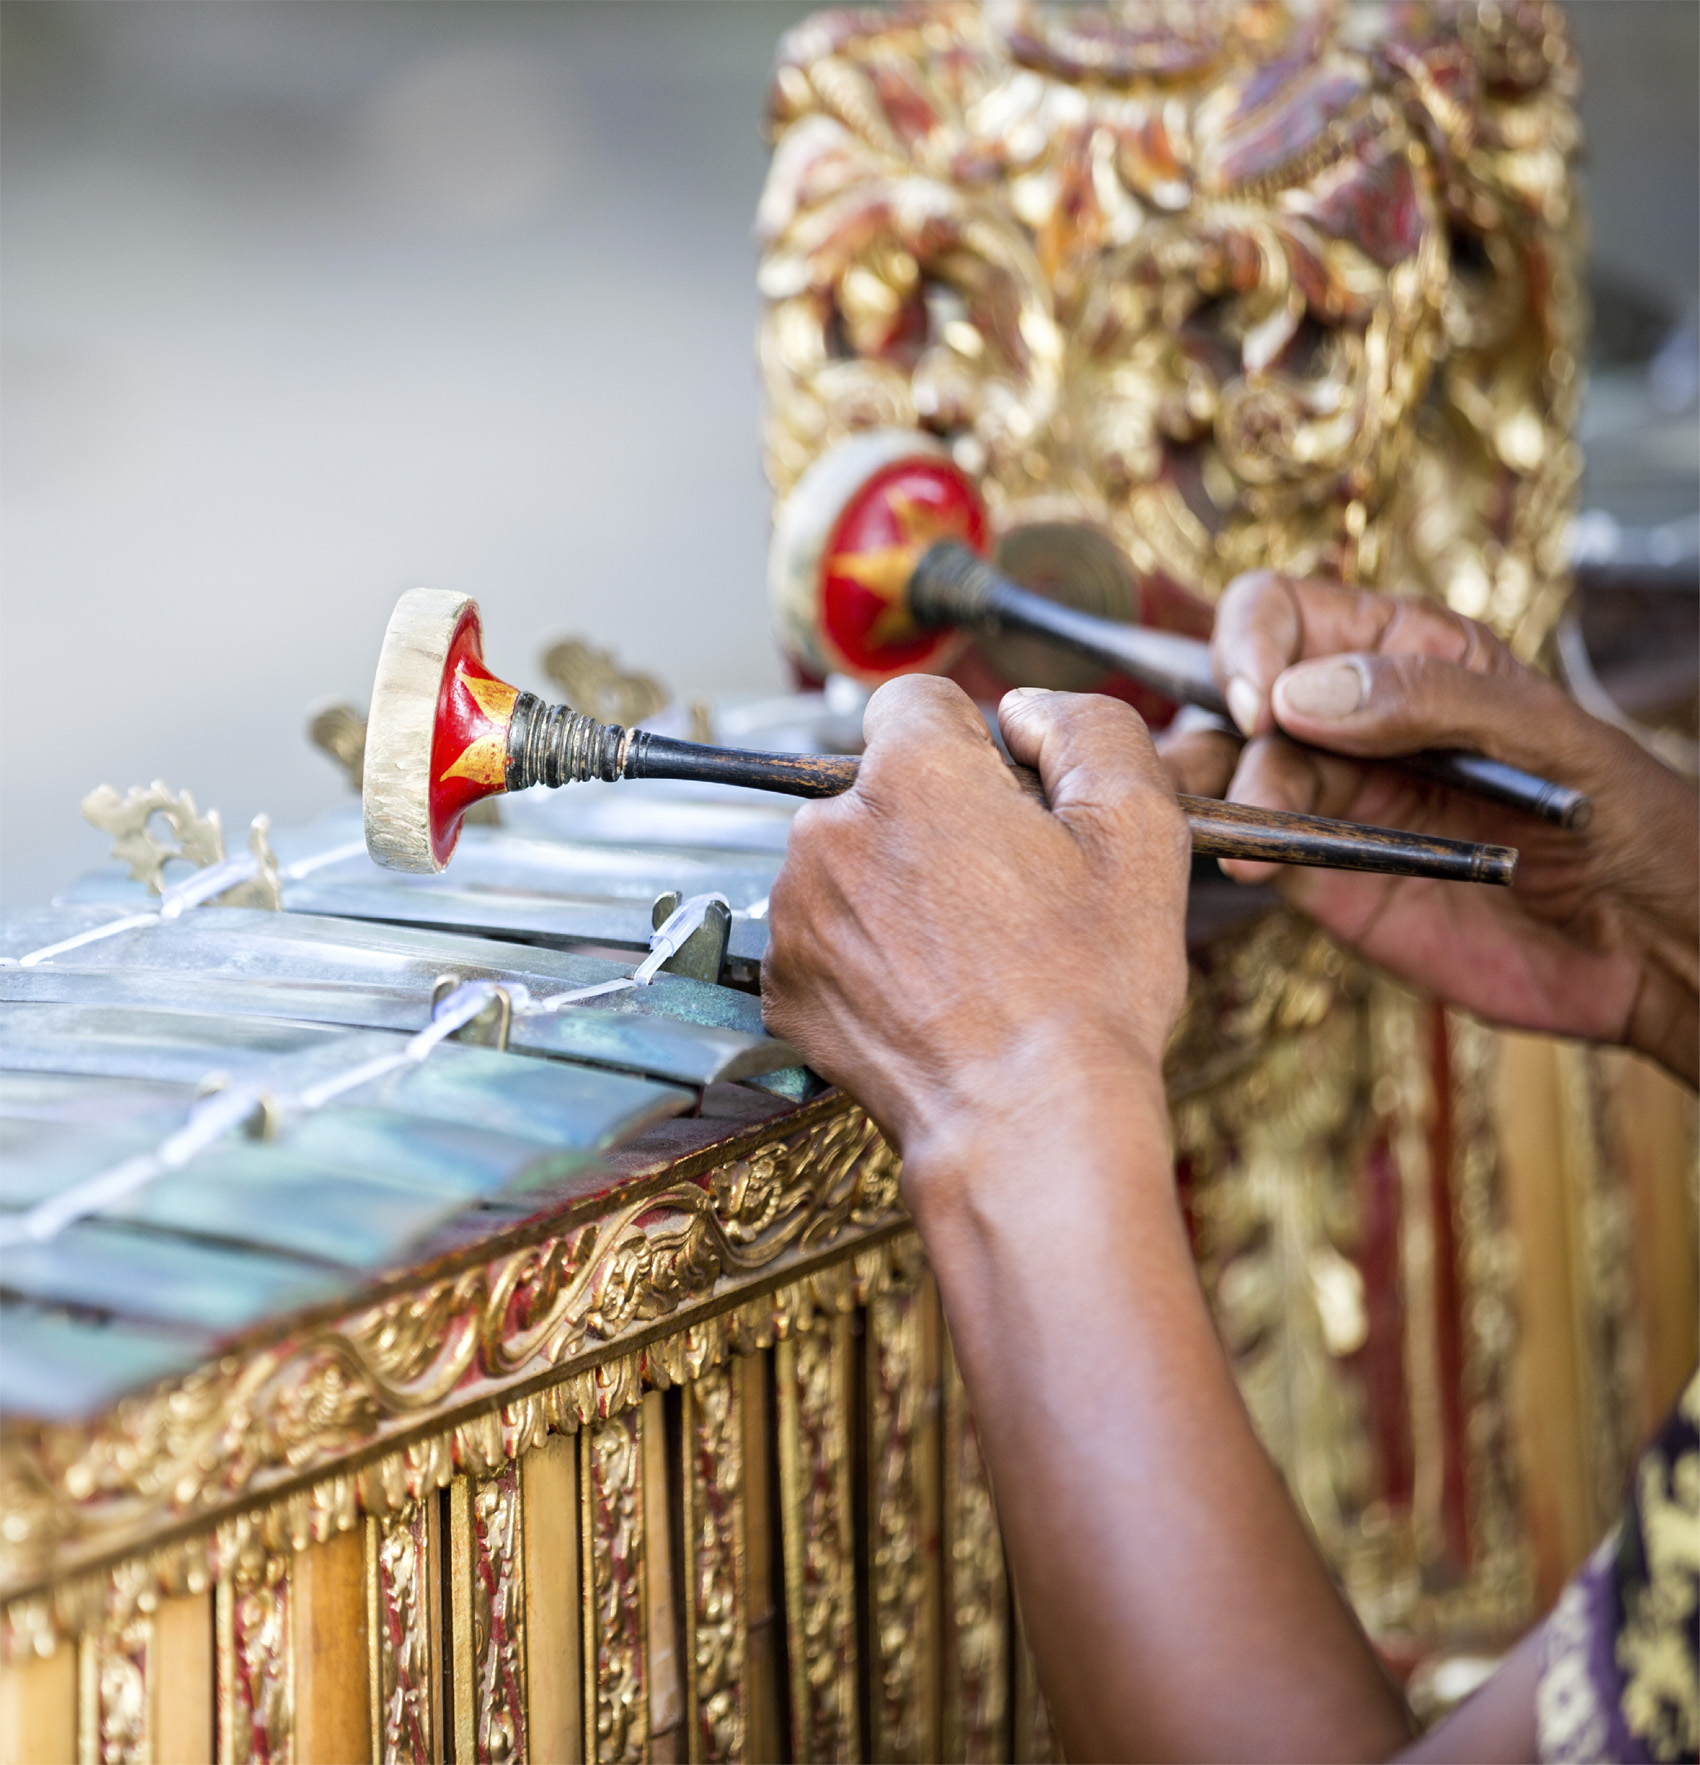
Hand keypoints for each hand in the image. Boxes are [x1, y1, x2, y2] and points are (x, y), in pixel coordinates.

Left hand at [761, 674, 1190, 1184]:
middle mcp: (830, 830)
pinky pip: (826, 935)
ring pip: (850, 862)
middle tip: (1005, 896)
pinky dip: (867, 954)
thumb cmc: (1088, 989)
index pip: (919, 703)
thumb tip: (1027, 712)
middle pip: (881, 787)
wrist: (1027, 1127)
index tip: (1008, 805)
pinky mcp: (784, 983)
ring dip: (895, 888)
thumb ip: (1088, 729)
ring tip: (970, 956)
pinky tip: (929, 996)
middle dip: (934, 821)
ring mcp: (795, 912)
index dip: (975, 747)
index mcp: (910, 774)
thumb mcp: (1138, 830)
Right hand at [1161, 572, 1698, 1084]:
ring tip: (1226, 820)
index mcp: (1403, 653)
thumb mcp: (1550, 736)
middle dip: (1219, 721)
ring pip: (1223, 772)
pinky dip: (1232, 849)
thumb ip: (1431, 699)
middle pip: (1232, 692)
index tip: (1266, 701)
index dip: (1253, 643)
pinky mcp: (1321, 877)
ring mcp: (1329, 800)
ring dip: (1204, 786)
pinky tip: (1248, 861)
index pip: (1281, 612)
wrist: (1653, 950)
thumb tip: (1300, 694)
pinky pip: (1252, 848)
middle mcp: (1348, 720)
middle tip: (1245, 761)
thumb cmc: (1630, 822)